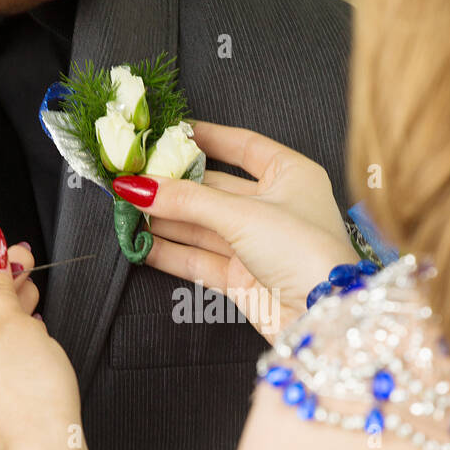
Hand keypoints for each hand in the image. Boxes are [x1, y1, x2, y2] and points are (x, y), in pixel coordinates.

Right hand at [119, 122, 356, 341]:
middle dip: (173, 186)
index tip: (169, 132)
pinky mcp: (242, 278)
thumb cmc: (305, 252)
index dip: (207, 138)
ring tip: (126, 208)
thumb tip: (138, 186)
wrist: (322, 316)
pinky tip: (141, 243)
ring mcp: (256, 244)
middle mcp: (274, 207)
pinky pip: (199, 258)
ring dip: (165, 219)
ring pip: (202, 226)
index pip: (243, 146)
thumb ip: (187, 200)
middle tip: (133, 177)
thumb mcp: (243, 214)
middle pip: (214, 189)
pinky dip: (170, 251)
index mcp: (291, 175)